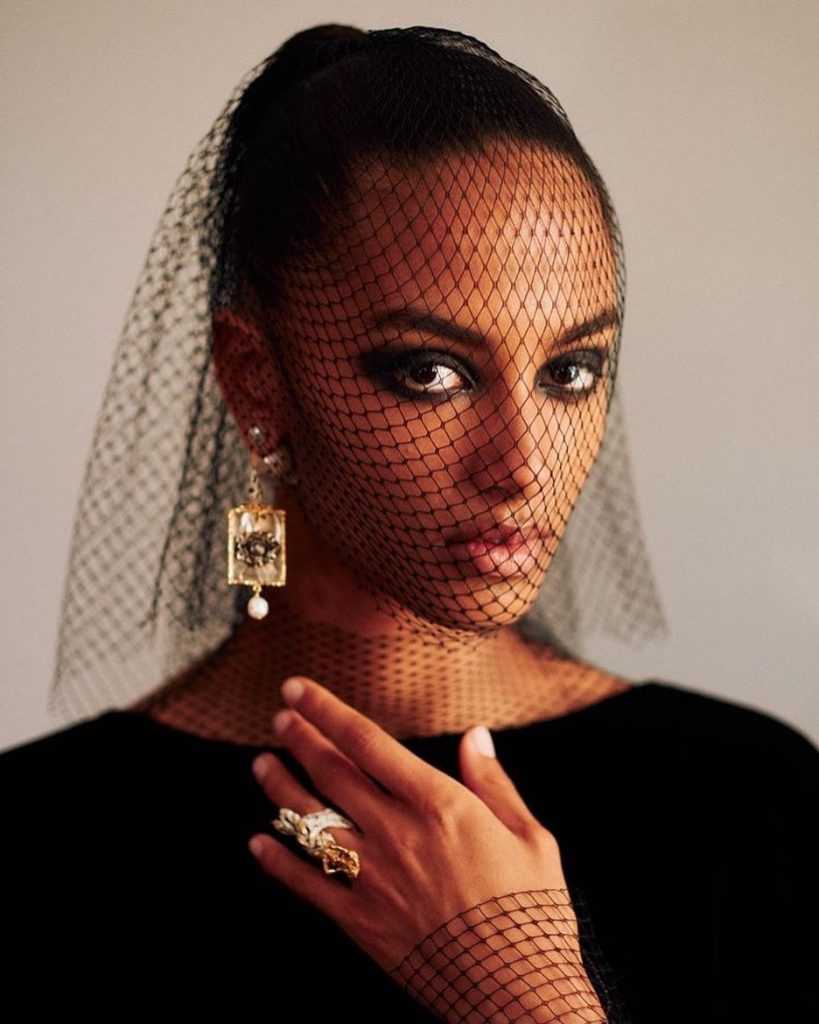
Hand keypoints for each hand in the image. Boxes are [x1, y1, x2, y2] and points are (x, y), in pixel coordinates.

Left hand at [246, 675, 573, 977]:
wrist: (517, 992)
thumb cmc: (532, 912)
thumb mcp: (531, 836)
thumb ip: (494, 783)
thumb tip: (475, 735)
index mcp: (438, 803)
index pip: (367, 742)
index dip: (327, 711)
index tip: (298, 689)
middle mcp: (395, 832)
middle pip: (331, 773)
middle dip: (299, 738)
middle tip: (279, 717)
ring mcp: (372, 877)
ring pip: (310, 821)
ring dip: (281, 789)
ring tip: (262, 764)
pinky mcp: (359, 921)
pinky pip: (306, 885)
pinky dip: (278, 862)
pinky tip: (258, 843)